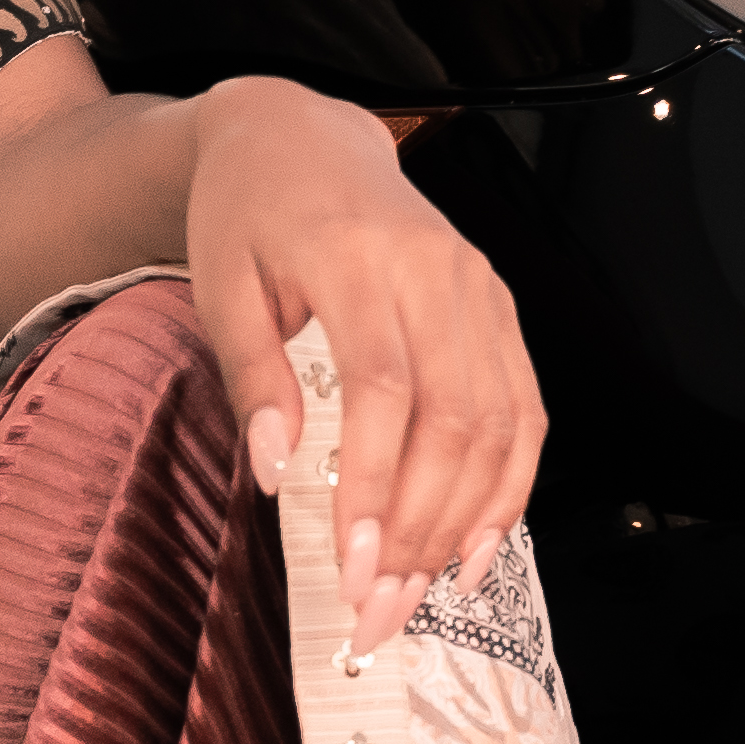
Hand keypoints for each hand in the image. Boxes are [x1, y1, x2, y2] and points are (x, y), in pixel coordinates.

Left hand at [180, 78, 538, 649]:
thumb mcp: (220, 285)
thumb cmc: (250, 212)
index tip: (352, 562)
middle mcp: (436, 270)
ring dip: (466, 521)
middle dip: (420, 526)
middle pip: (453, 417)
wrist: (300, 137)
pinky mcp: (497, 309)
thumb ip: (252, 378)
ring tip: (420, 593)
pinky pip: (524, 409)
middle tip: (379, 606)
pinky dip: (509, 486)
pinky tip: (478, 546)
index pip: (384, 388)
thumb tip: (277, 475)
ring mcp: (479, 289)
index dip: (374, 484)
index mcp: (359, 256)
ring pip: (499, 422)